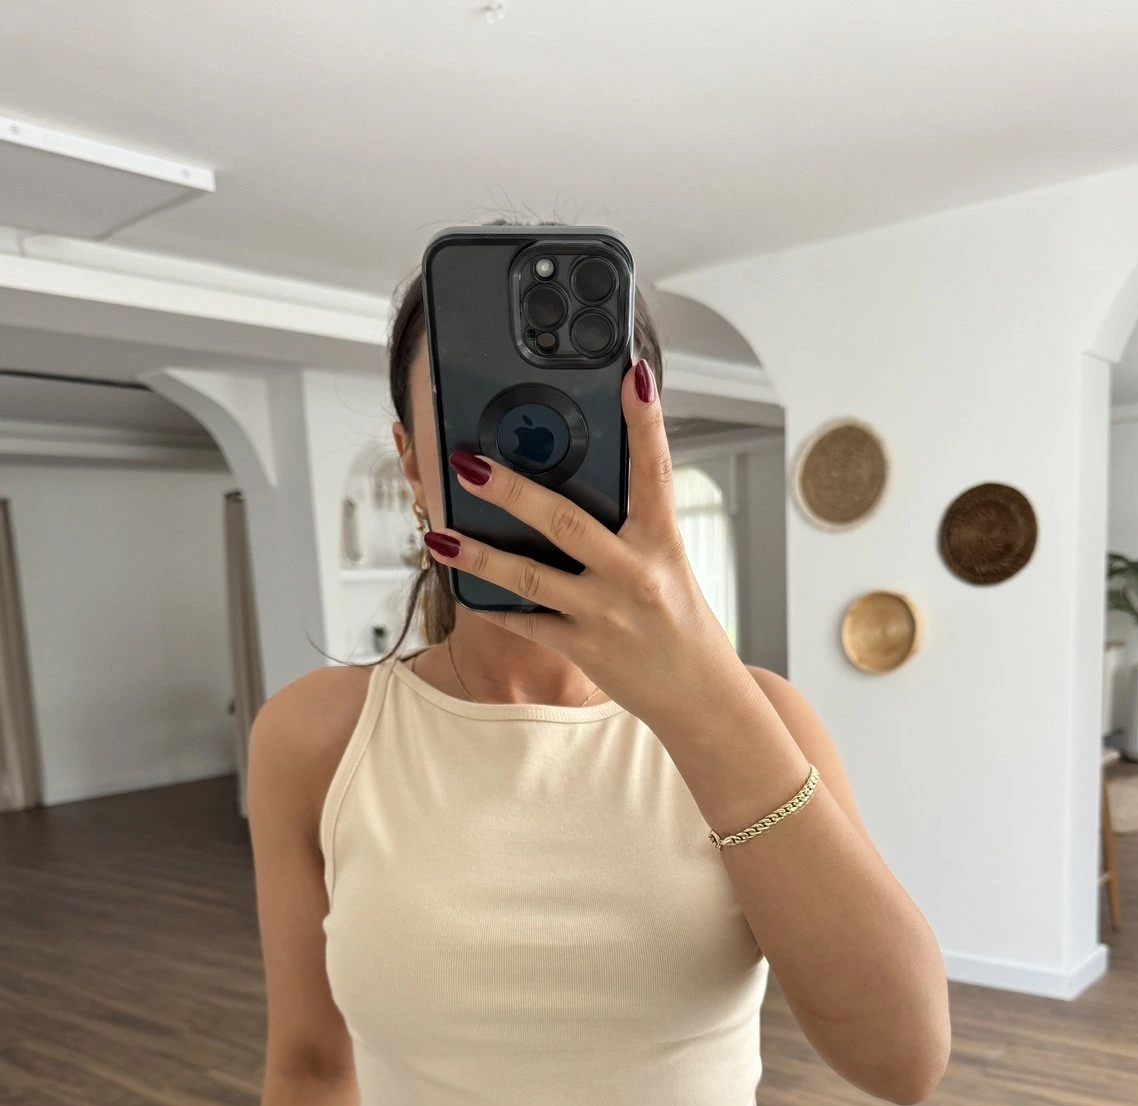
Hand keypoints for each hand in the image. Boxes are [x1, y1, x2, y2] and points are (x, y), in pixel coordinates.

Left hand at [423, 357, 750, 727]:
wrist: (698, 695)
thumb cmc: (678, 620)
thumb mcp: (666, 564)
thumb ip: (628, 528)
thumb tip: (574, 483)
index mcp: (661, 542)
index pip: (655, 470)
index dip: (646, 421)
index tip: (631, 376)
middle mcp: (634, 574)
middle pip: (565, 522)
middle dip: (511, 490)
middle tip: (467, 463)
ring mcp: (605, 614)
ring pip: (529, 577)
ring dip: (477, 553)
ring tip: (436, 532)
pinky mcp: (583, 648)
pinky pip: (525, 622)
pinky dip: (491, 603)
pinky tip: (460, 584)